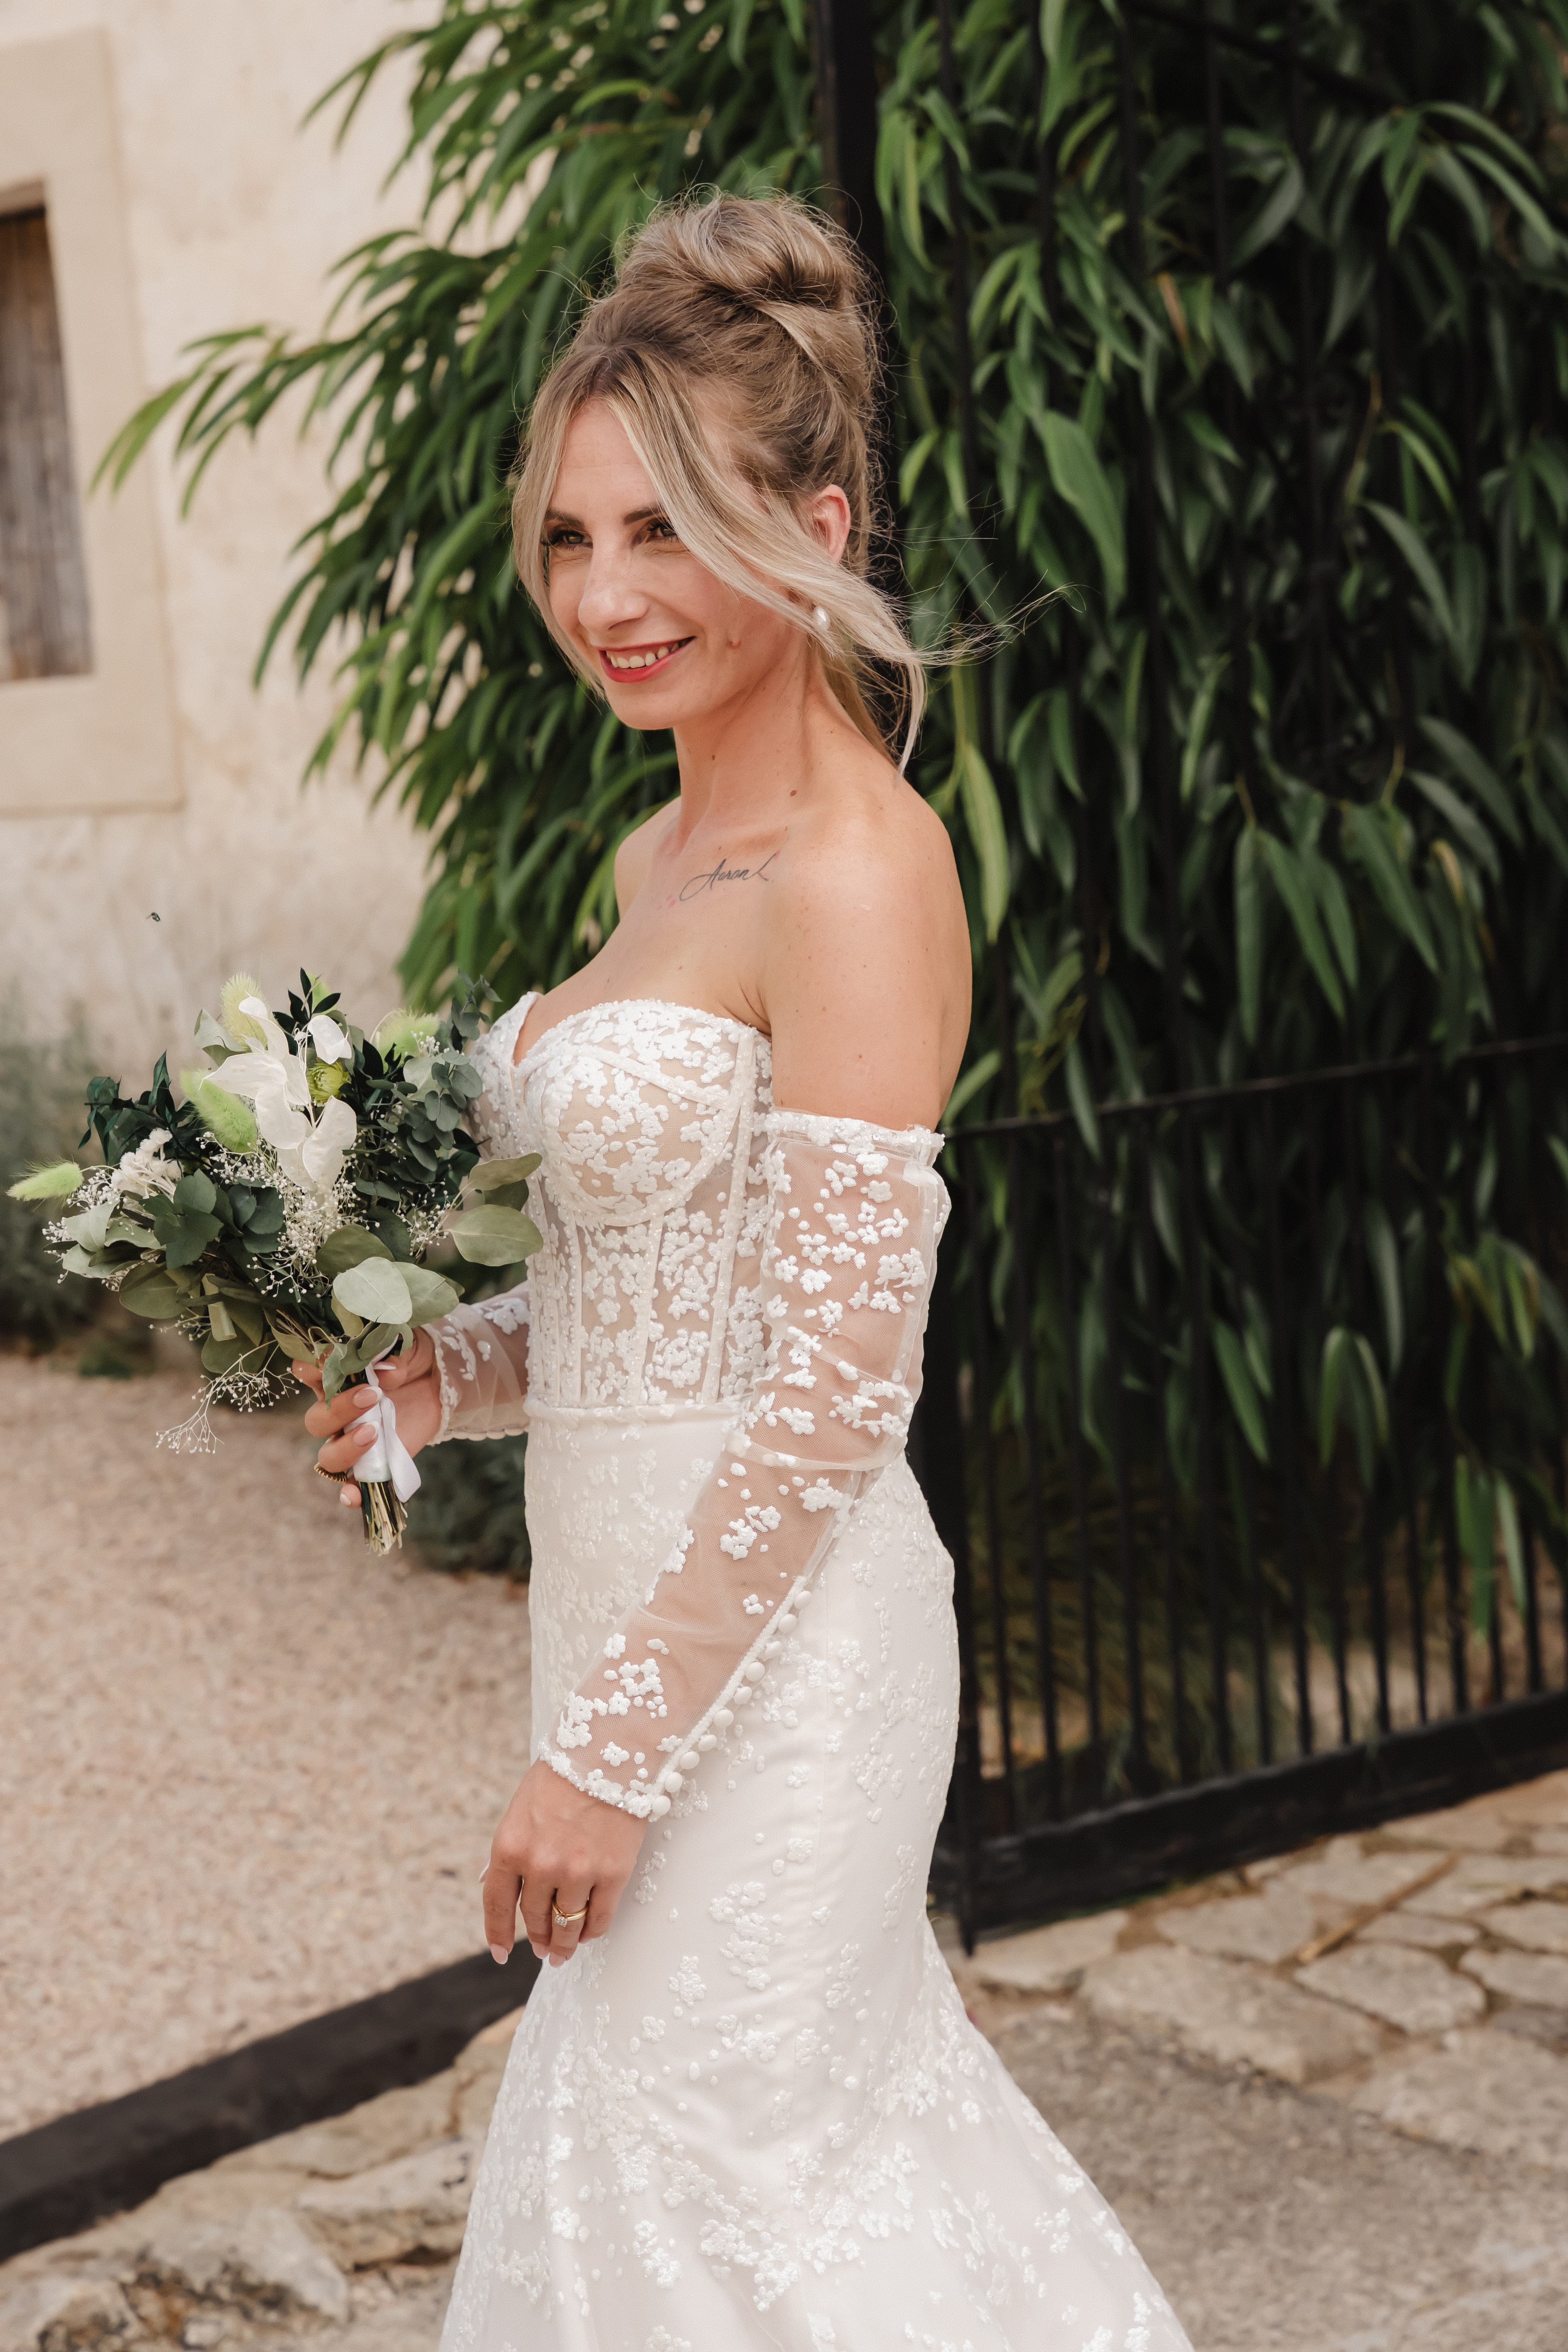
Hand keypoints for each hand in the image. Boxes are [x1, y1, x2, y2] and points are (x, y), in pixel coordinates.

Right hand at [293, 1331, 440, 1508]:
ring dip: (345, 1447)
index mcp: (336, 1378)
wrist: (442, 1380)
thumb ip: (393, 1356)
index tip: (329, 1362)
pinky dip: (350, 1493)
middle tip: (371, 1396)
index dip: (312, 1370)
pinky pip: (353, 1486)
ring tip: (374, 1431)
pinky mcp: (375, 1461)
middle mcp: (337, 1412)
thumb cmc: (413, 1357)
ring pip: (328, 1456)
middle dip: (338, 1410)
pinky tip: (354, 1494)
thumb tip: (384, 1372)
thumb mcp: (407, 1347)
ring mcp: (353, 1440)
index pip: (307, 1374)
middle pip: (316, 1421)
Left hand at [483, 1759, 645, 1969]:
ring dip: (565, 1943)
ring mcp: (578, 1872)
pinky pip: (600, 1918)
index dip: (498, 1933)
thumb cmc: (563, 1776)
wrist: (608, 1751)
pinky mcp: (613, 1873)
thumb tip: (501, 1887)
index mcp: (511, 1847)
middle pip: (535, 1918)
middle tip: (543, 1950)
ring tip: (564, 1951)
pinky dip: (593, 1931)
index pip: (498, 1905)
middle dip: (538, 1938)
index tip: (502, 1953)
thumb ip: (512, 1851)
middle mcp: (540, 1865)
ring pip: (567, 1925)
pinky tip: (588, 1933)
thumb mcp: (521, 1811)